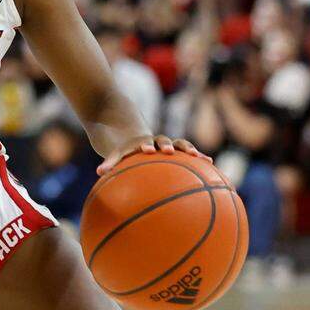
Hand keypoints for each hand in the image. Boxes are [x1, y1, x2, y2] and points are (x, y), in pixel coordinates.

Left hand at [96, 134, 211, 175]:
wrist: (135, 137)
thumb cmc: (125, 151)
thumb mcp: (116, 154)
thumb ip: (110, 162)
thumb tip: (99, 172)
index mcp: (138, 143)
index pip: (141, 143)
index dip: (144, 145)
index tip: (146, 150)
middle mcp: (154, 141)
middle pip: (161, 140)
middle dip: (166, 145)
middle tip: (170, 150)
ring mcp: (167, 144)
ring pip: (179, 144)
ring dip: (188, 149)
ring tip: (199, 157)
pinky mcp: (177, 149)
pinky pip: (188, 153)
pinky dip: (198, 157)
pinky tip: (211, 163)